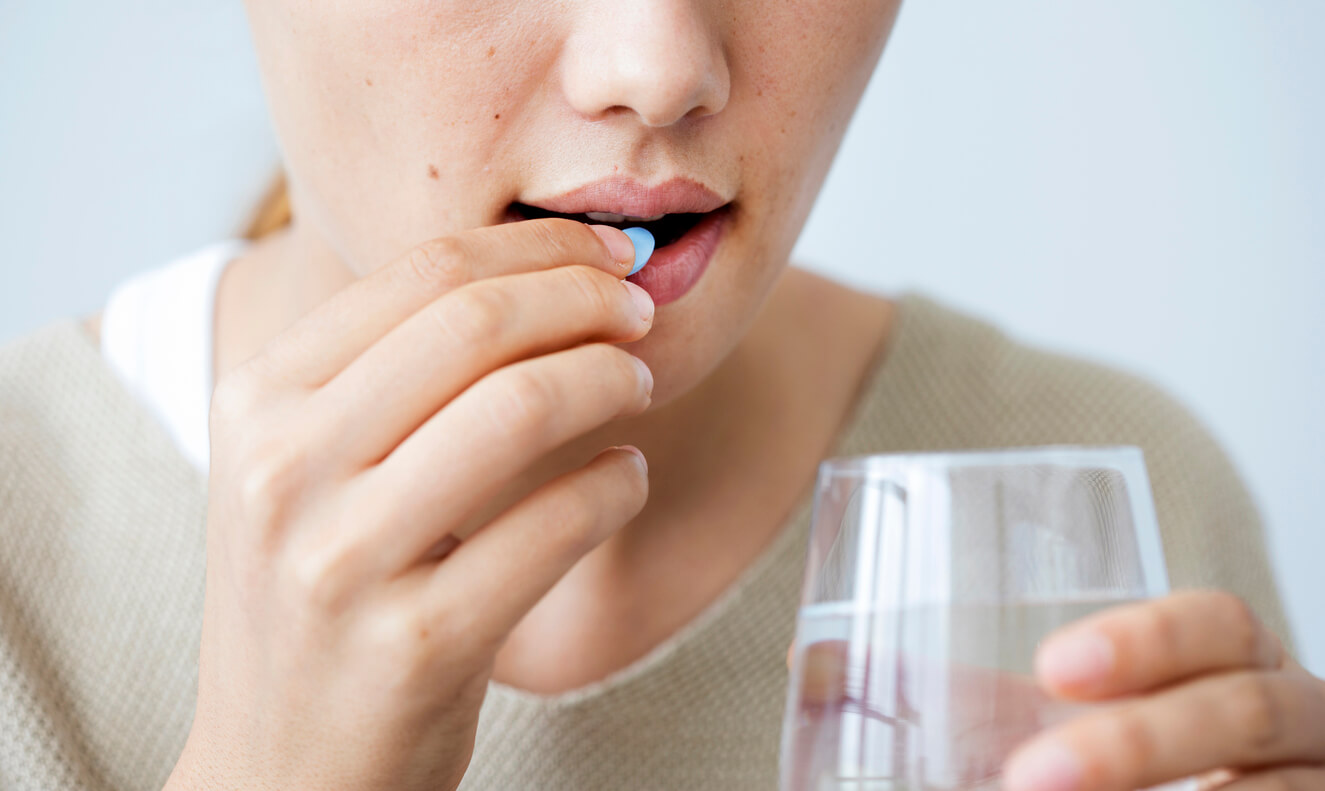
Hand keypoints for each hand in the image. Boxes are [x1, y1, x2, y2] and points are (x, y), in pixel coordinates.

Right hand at [167, 219, 653, 790]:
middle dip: (585, 298)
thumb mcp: (304, 470)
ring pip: (521, 407)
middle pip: (475, 324)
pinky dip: (616, 486)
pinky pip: (557, 525)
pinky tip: (624, 480)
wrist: (282, 767)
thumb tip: (534, 275)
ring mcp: (342, 561)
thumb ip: (383, 374)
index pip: (419, 274)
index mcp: (256, 403)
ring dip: (610, 378)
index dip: (534, 246)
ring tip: (639, 383)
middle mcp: (283, 471)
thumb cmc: (318, 597)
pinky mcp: (417, 644)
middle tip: (639, 308)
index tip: (602, 253)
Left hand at [1004, 590, 1324, 790]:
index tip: (1054, 669)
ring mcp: (1321, 788)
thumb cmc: (1156, 771)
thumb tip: (836, 666)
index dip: (1149, 639)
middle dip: (1137, 744)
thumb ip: (990, 708)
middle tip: (1031, 778)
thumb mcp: (1089, 730)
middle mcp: (1304, 728)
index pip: (1222, 626)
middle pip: (1245, 711)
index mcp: (1244, 670)